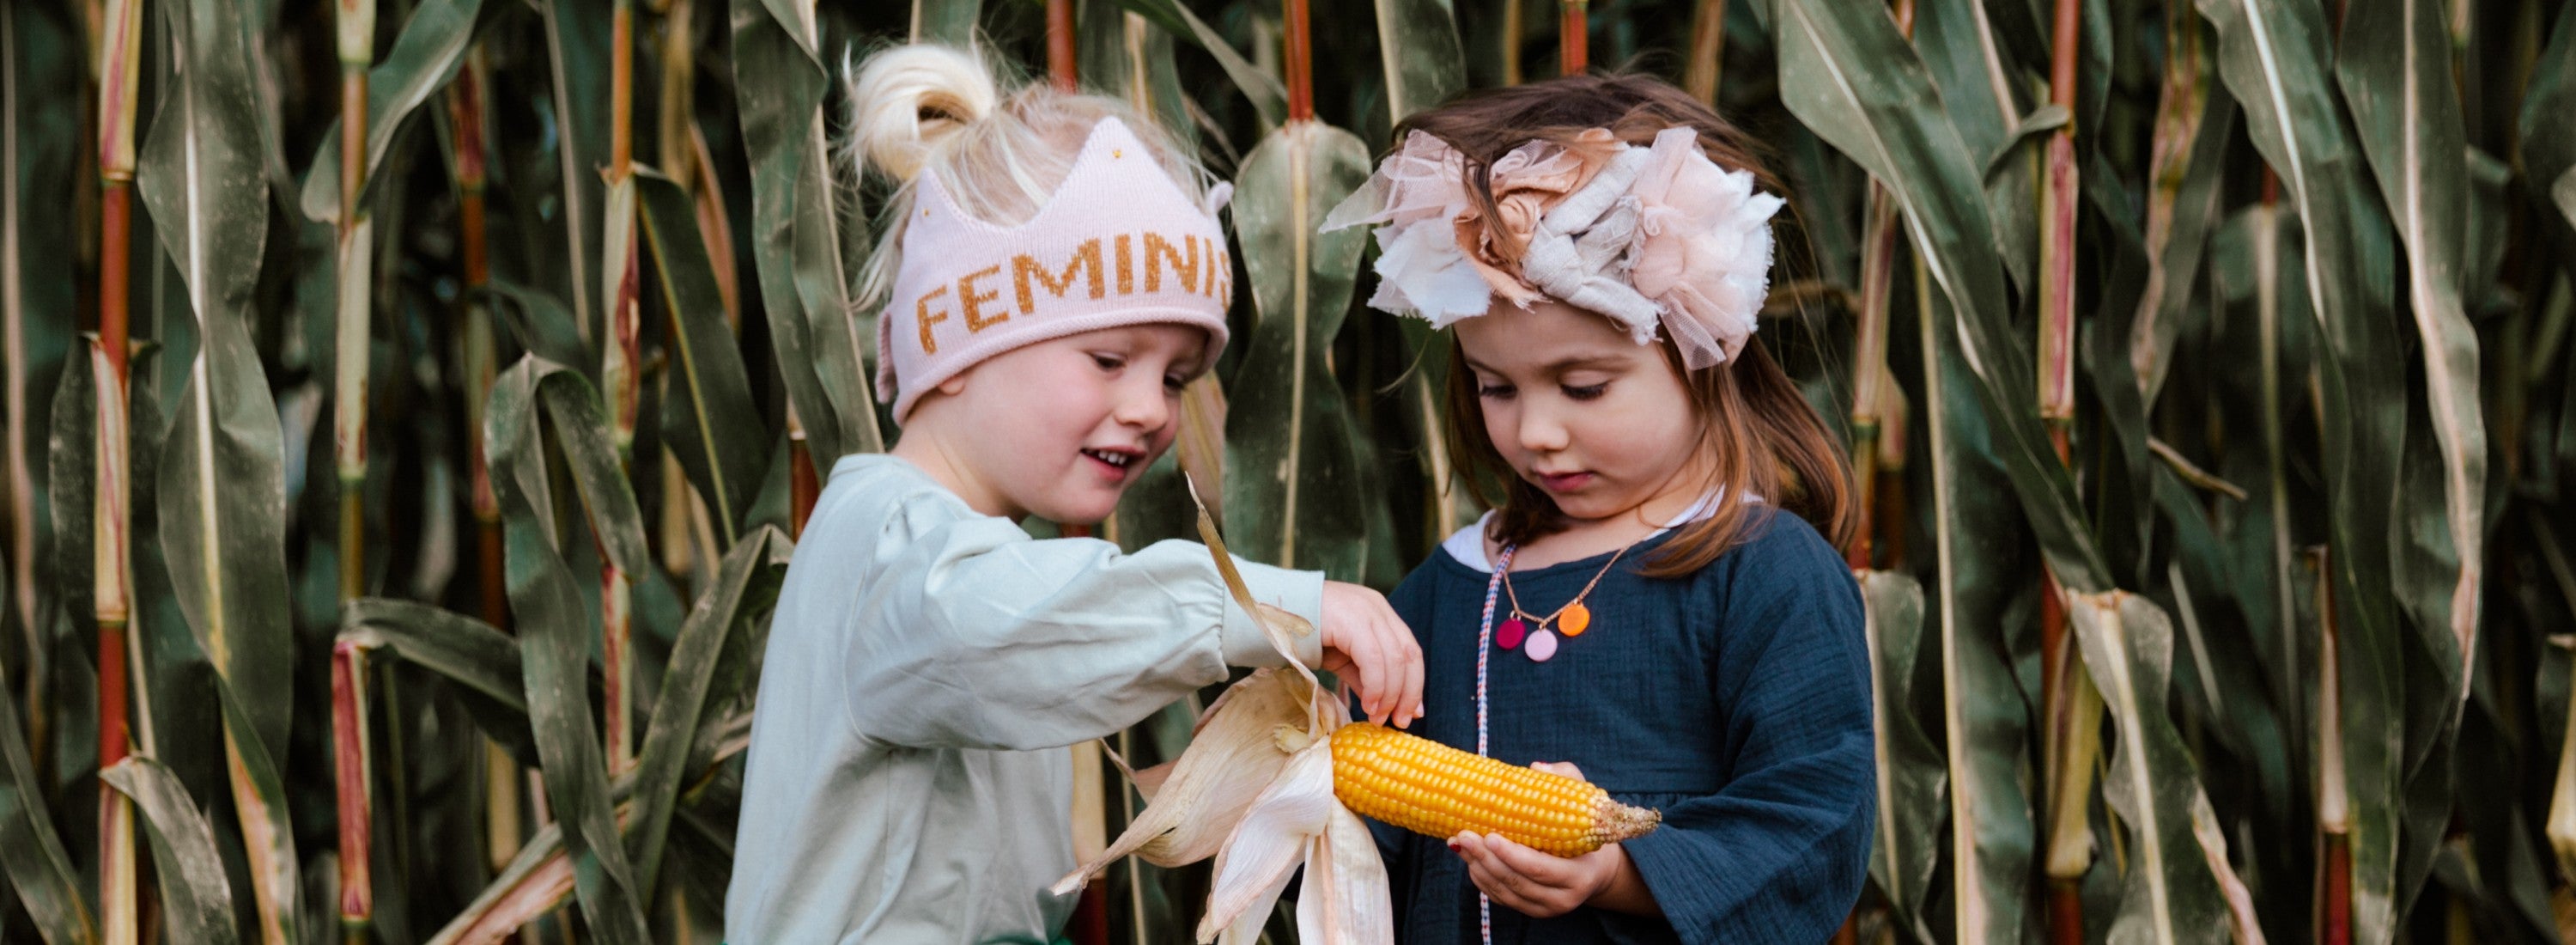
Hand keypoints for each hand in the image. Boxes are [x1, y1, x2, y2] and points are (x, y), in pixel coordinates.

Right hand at [1319, 581, 1423, 727]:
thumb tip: (1383, 706)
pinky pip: (1374, 659)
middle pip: (1409, 655)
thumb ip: (1365, 678)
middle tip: (1401, 721)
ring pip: (1394, 659)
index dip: (1415, 684)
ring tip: (1378, 717)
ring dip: (1390, 695)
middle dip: (1408, 693)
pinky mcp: (1351, 620)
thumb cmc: (1305, 635)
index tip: (1413, 713)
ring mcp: (1366, 611)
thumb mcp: (1342, 658)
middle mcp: (1378, 608)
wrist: (1271, 614)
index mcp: (1380, 613)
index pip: (1410, 651)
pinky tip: (1368, 704)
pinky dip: (1375, 686)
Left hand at [1449, 763, 1657, 916]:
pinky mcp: (1528, 910)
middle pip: (1515, 881)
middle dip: (1485, 858)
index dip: (1511, 854)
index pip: (1539, 868)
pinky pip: (1499, 897)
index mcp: (1579, 875)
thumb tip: (1536, 768)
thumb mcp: (1584, 800)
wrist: (1594, 868)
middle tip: (1464, 834)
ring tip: (1459, 842)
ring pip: (1503, 891)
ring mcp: (1543, 909)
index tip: (1489, 835)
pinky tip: (1468, 857)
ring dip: (1477, 867)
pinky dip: (1480, 877)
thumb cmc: (1584, 828)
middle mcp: (1562, 899)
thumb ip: (1565, 779)